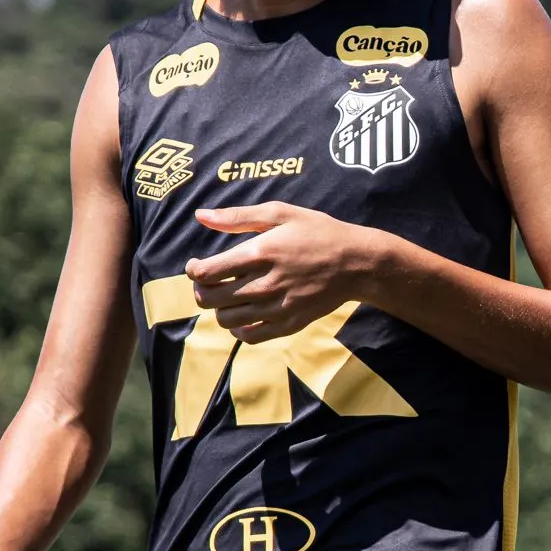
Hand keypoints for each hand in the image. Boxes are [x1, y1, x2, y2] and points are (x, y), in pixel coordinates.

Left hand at [188, 203, 372, 340]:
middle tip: (211, 281)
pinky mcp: (288, 324)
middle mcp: (264, 284)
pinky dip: (238, 328)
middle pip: (210, 299)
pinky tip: (245, 313)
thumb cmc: (318, 233)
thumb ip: (238, 216)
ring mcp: (276, 308)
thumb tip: (200, 216)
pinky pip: (248, 336)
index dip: (194, 270)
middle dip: (202, 289)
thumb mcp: (282, 213)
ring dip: (219, 308)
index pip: (206, 273)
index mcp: (259, 253)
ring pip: (225, 319)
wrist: (357, 263)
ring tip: (229, 295)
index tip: (198, 264)